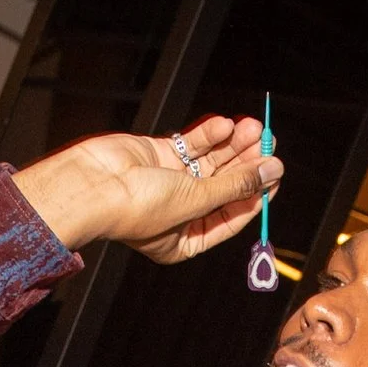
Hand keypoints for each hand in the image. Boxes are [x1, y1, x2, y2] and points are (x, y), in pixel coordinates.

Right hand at [13, 115, 281, 261]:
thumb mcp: (196, 200)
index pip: (231, 218)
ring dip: (232, 146)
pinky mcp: (159, 156)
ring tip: (253, 128)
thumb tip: (272, 170)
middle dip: (247, 164)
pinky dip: (209, 135)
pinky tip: (226, 125)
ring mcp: (169, 183)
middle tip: (270, 143)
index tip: (276, 174)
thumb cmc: (135, 208)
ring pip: (211, 162)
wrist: (91, 184)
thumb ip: (236, 184)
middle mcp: (179, 214)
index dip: (256, 195)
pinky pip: (191, 145)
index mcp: (186, 241)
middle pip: (224, 186)